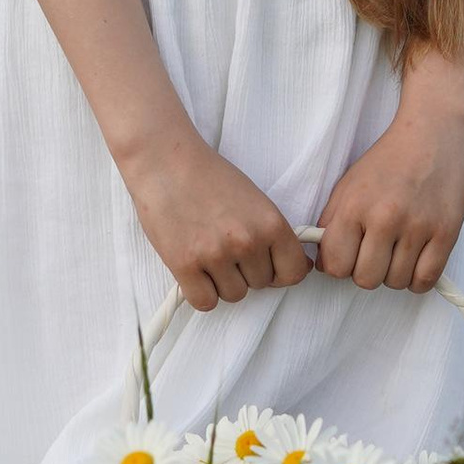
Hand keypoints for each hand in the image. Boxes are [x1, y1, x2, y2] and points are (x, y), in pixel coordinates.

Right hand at [125, 136, 313, 311]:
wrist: (164, 160)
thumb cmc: (208, 177)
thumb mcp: (254, 199)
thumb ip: (274, 234)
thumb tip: (300, 266)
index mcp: (270, 223)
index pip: (293, 272)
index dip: (280, 272)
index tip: (267, 264)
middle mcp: (247, 241)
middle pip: (260, 285)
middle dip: (245, 271)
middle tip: (224, 243)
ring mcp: (216, 255)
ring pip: (233, 295)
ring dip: (221, 281)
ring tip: (206, 250)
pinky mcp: (185, 265)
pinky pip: (205, 302)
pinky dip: (199, 291)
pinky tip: (193, 268)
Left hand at [316, 53, 463, 292]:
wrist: (434, 134)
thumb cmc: (389, 160)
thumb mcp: (348, 184)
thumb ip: (332, 223)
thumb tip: (323, 264)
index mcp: (354, 205)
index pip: (335, 266)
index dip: (340, 265)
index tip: (349, 255)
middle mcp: (384, 218)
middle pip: (366, 280)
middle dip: (368, 271)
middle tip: (376, 252)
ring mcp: (417, 227)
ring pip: (396, 282)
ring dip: (395, 273)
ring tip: (398, 249)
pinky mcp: (446, 233)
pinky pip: (425, 281)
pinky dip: (418, 279)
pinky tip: (416, 260)